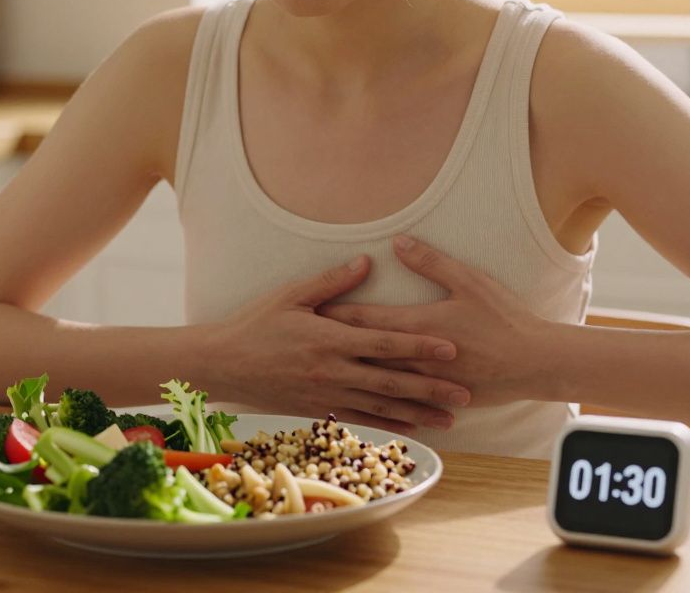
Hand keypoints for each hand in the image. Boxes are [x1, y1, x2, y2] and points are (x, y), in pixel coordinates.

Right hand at [209, 255, 472, 433]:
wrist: (223, 363)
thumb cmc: (256, 324)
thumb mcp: (291, 295)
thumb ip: (332, 283)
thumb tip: (367, 262)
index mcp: (330, 338)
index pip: (385, 342)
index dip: (420, 345)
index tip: (452, 347)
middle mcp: (332, 370)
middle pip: (391, 381)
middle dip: (431, 388)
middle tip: (465, 394)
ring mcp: (326, 394)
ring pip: (381, 406)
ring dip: (418, 413)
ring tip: (450, 420)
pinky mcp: (318, 410)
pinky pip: (360, 418)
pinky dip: (388, 424)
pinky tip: (411, 427)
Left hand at [317, 235, 554, 407]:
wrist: (534, 363)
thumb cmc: (503, 318)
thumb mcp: (469, 281)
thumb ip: (431, 261)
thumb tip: (398, 242)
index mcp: (417, 326)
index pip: (363, 320)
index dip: (333, 314)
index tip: (306, 309)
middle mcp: (413, 359)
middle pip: (359, 352)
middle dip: (328, 347)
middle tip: (296, 345)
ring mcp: (423, 383)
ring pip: (373, 382)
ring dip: (344, 376)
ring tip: (314, 375)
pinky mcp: (435, 400)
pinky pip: (397, 406)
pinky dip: (372, 404)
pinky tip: (354, 405)